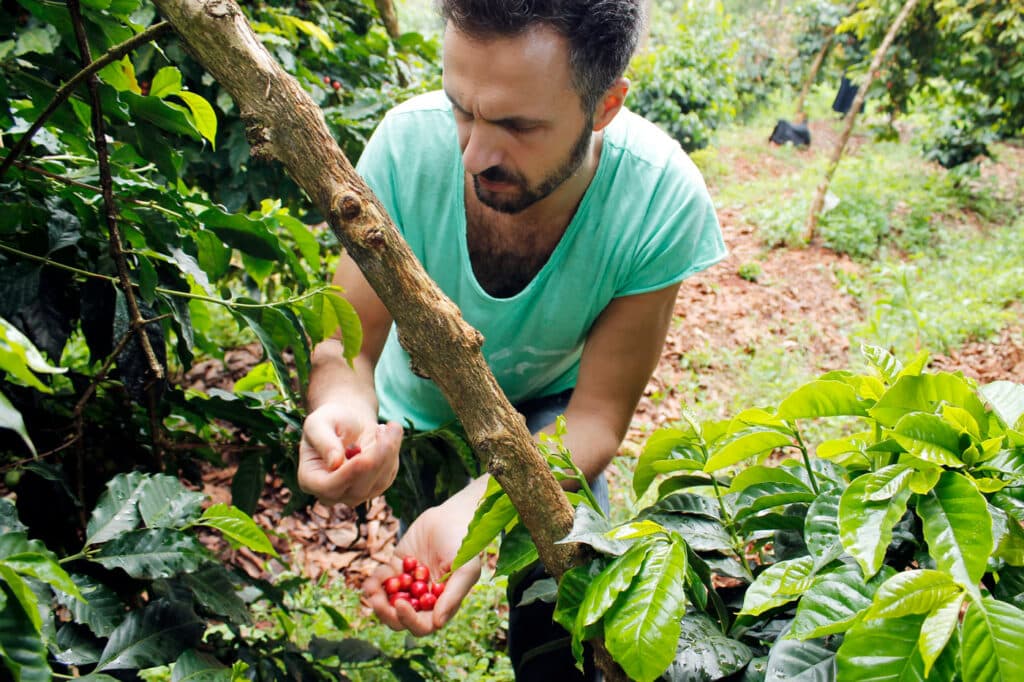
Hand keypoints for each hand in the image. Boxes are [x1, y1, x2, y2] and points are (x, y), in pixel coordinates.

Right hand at [297, 402, 401, 506]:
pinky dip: (394, 452)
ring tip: (389, 425)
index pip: (329, 487)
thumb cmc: (328, 420)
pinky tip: (389, 433)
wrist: (346, 422)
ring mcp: (355, 494)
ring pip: (379, 482)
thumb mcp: (318, 423)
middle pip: (358, 489)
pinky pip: (390, 473)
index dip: (349, 474)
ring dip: (389, 451)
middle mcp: (332, 494)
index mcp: (310, 480)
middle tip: (384, 428)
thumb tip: (335, 463)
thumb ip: (323, 441)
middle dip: (376, 458)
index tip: (364, 456)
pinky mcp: (376, 487)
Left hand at [363, 504, 481, 635]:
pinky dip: (375, 582)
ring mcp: (409, 583)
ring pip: (388, 602)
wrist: (453, 515)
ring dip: (377, 600)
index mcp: (441, 603)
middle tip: (377, 602)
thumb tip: (438, 623)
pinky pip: (382, 580)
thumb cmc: (464, 543)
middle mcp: (423, 597)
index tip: (400, 605)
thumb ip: (453, 596)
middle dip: (387, 613)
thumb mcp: (466, 569)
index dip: (409, 620)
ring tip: (370, 590)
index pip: (423, 624)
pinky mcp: (398, 567)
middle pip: (401, 618)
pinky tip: (371, 580)